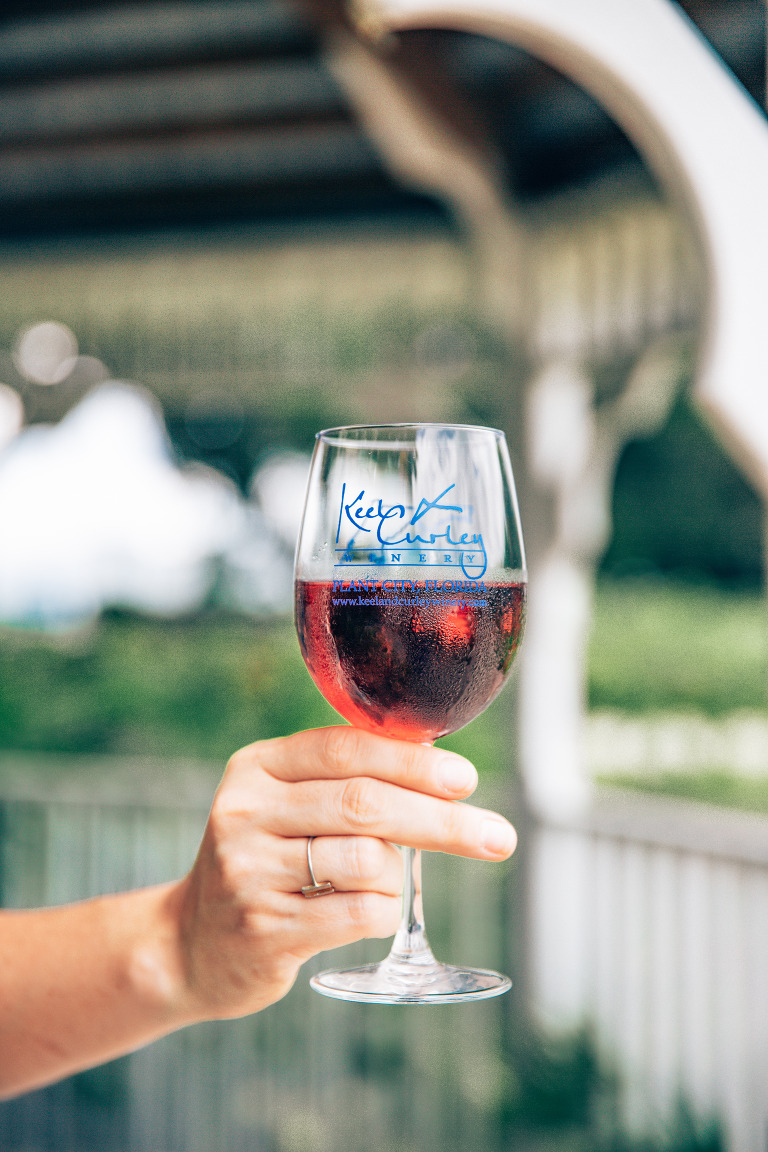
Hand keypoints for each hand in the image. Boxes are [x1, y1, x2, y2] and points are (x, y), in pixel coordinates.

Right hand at [174, 726, 516, 1020]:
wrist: (193, 944)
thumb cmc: (267, 861)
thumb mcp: (286, 804)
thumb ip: (346, 778)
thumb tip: (441, 763)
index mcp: (257, 767)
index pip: (345, 748)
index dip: (413, 762)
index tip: (466, 780)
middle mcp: (245, 812)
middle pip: (365, 803)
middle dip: (441, 820)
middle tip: (497, 836)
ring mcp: (248, 872)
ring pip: (367, 860)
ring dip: (399, 873)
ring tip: (384, 880)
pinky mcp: (264, 929)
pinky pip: (360, 913)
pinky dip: (384, 910)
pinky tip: (367, 909)